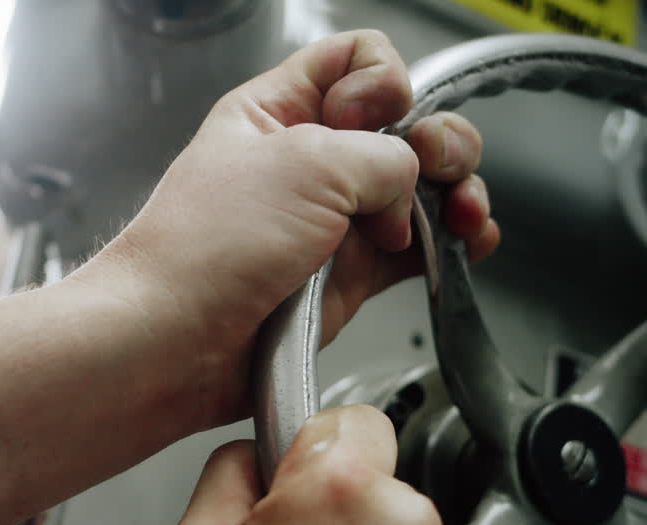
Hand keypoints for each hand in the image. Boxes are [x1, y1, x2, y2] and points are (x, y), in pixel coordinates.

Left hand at [66, 30, 497, 429]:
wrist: (177, 342)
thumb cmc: (206, 249)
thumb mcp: (304, 164)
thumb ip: (380, 155)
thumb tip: (413, 178)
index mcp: (280, 111)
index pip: (357, 61)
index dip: (382, 82)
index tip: (374, 120)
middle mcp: (309, 162)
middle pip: (404, 126)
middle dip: (437, 140)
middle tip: (435, 167)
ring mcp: (333, 221)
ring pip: (421, 189)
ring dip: (456, 192)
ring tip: (462, 213)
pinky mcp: (350, 276)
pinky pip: (417, 249)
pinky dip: (452, 244)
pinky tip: (470, 241)